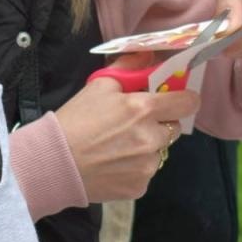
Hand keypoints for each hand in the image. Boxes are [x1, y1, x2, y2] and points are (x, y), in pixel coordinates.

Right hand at [53, 62, 199, 202]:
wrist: (53, 163)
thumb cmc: (74, 121)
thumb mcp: (99, 85)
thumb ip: (129, 67)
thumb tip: (150, 54)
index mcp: (144, 109)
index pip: (188, 103)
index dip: (184, 100)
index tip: (175, 101)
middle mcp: (151, 138)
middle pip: (174, 129)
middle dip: (160, 125)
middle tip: (133, 126)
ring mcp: (147, 166)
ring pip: (160, 153)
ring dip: (147, 149)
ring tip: (118, 149)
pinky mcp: (139, 187)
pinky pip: (146, 174)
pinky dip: (135, 170)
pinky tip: (113, 166)